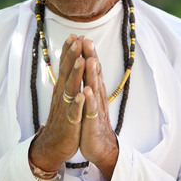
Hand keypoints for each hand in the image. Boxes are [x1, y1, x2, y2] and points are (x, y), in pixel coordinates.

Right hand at [28, 34, 85, 171]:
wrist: (54, 144)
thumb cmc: (62, 117)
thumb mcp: (64, 95)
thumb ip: (66, 78)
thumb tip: (69, 59)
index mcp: (62, 88)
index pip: (65, 66)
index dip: (69, 51)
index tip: (74, 34)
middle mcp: (62, 95)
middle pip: (66, 73)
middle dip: (72, 56)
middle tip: (76, 40)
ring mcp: (65, 109)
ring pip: (70, 89)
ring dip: (75, 75)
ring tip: (81, 60)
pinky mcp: (70, 124)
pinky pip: (74, 113)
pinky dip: (78, 104)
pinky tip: (82, 95)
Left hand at [79, 39, 118, 180]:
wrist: (99, 145)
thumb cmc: (91, 118)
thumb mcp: (89, 96)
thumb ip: (88, 79)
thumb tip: (86, 61)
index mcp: (93, 88)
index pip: (90, 67)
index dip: (86, 52)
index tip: (81, 36)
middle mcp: (96, 95)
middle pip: (93, 73)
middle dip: (90, 56)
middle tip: (87, 40)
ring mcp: (95, 108)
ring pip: (94, 88)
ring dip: (91, 74)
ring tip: (89, 59)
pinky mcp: (92, 122)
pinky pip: (91, 110)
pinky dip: (89, 100)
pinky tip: (86, 92)